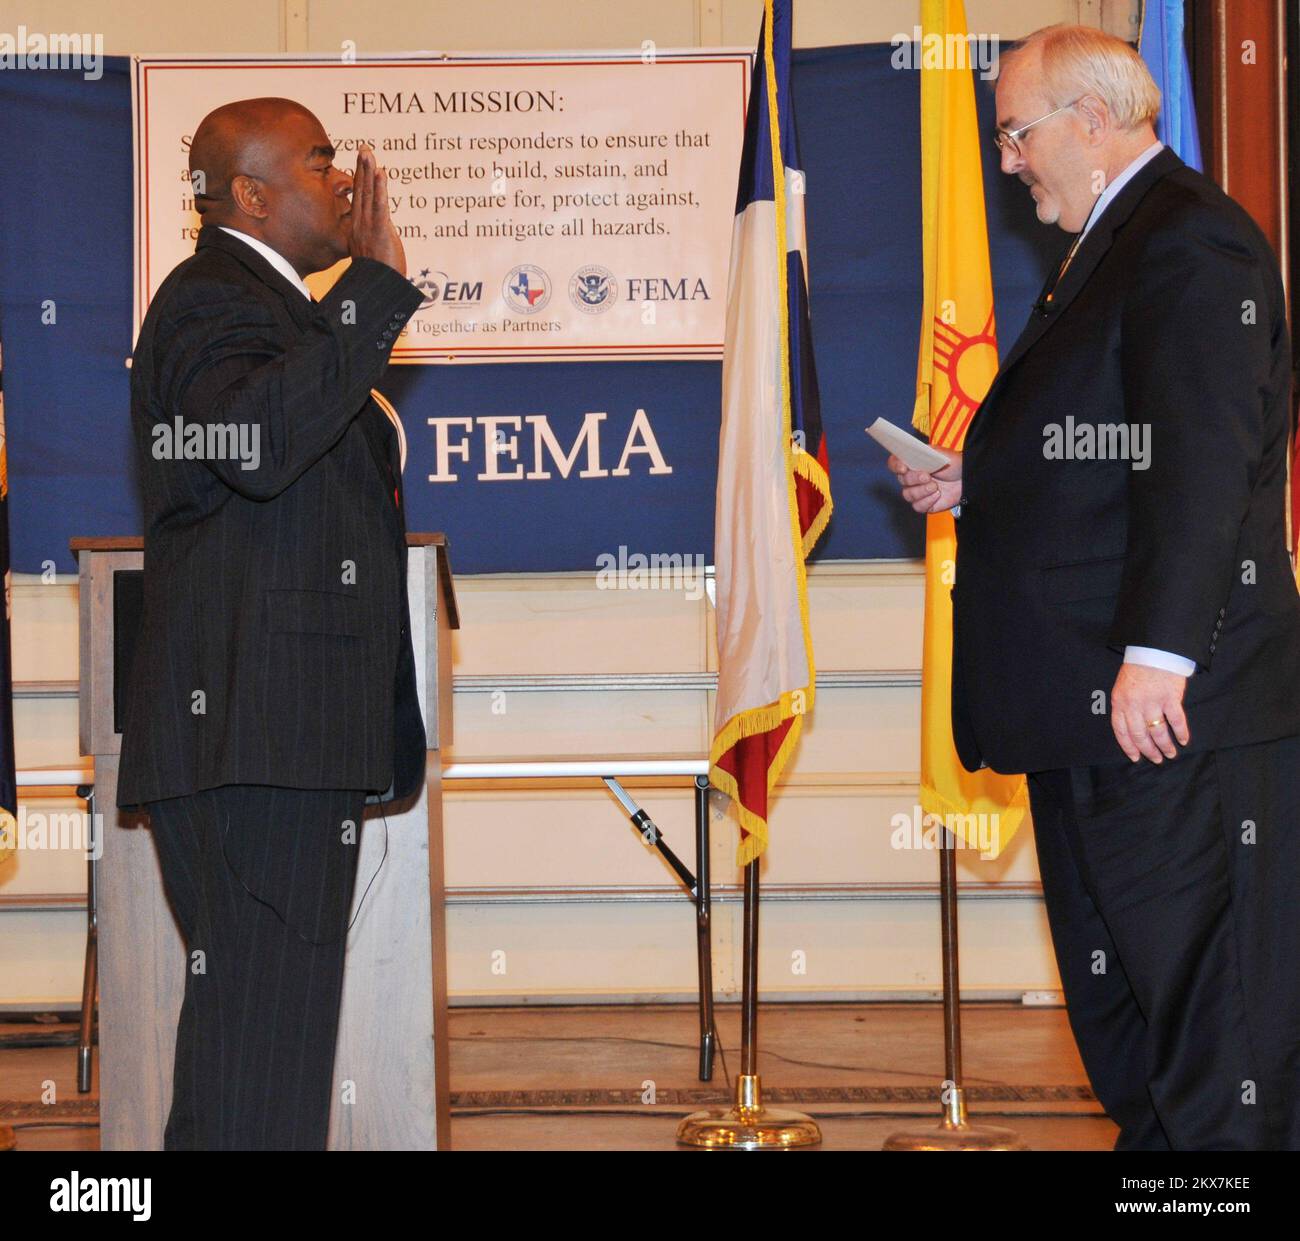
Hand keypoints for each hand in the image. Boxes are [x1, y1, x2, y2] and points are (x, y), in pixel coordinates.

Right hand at [348, 145, 405, 275]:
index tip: (361, 162)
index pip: (358, 199)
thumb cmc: (377, 278)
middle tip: (364, 147)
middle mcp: (359, 225)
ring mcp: (368, 228)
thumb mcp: (371, 255)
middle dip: (362, 168)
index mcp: (356, 230)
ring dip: (368, 171)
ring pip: (367, 194)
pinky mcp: (380, 232)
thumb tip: (375, 235)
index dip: (360, 180)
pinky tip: (380, 172)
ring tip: (368, 151)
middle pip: (360, 191)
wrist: (378, 291)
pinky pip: (379, 206)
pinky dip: (380, 188)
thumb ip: (372, 241)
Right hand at [886, 446, 962, 513]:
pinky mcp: (924, 504)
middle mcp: (911, 478)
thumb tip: (910, 454)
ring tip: (936, 487)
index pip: (894, 463)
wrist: (967, 478)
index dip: (895, 466)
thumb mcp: (939, 454)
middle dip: (914, 478)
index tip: (904, 468)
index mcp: (912, 463)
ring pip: (908, 495)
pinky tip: (938, 495)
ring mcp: (917, 491)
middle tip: (928, 476)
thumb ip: (923, 453)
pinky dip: (927, 501)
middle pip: (901, 480)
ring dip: (921, 491)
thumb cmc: (953, 464)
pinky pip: (918, 506)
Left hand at [1110, 663, 1189, 762]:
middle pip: (1140, 735)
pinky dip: (1181, 733)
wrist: (1154, 650)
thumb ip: (1124, 706)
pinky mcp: (1170, 698)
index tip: (1136, 757)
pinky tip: (1183, 740)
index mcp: (1119, 702)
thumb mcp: (1122, 687)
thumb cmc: (1137, 668)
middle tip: (1156, 759)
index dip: (1129, 746)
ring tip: (1170, 754)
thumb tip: (1130, 728)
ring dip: (1165, 745)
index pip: (1121, 731)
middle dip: (1148, 750)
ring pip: (1158, 731)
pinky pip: (1176, 720)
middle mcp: (1134, 705)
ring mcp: (1152, 702)